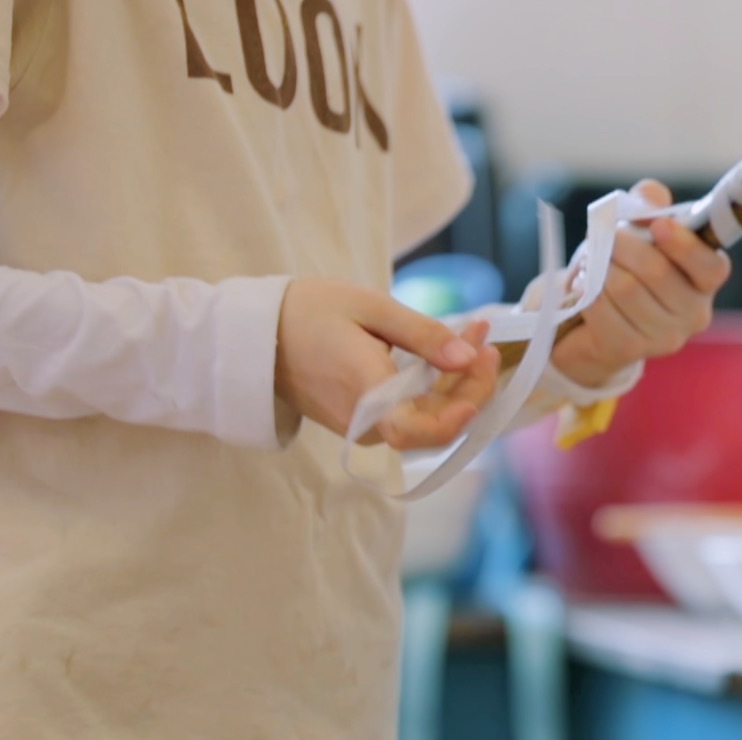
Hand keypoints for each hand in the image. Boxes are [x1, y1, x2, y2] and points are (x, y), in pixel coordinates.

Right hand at [276, 278, 500, 449]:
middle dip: (470, 384)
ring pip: (426, 417)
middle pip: (433, 422)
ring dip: (457, 382)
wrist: (257, 335)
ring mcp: (365, 426)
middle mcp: (366, 420)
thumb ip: (422, 336)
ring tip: (473, 334)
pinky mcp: (365, 421)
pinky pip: (410, 411)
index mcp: (365, 392)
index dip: (454, 420)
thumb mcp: (370, 308)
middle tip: (484, 338)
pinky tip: (448, 351)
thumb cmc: (309, 313)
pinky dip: (436, 385)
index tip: (478, 386)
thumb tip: (467, 358)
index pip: (415, 431)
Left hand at [550, 180, 731, 386]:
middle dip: (624, 245)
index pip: (711, 266)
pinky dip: (586, 289)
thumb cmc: (625, 269)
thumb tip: (650, 197)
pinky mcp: (629, 350)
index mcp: (705, 280)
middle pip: (658, 272)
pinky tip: (583, 286)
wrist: (591, 326)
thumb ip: (651, 204)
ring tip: (592, 263)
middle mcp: (694, 314)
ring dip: (601, 267)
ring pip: (626, 288)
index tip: (658, 226)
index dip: (685, 246)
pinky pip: (602, 308)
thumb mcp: (640, 229)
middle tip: (606, 236)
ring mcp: (664, 338)